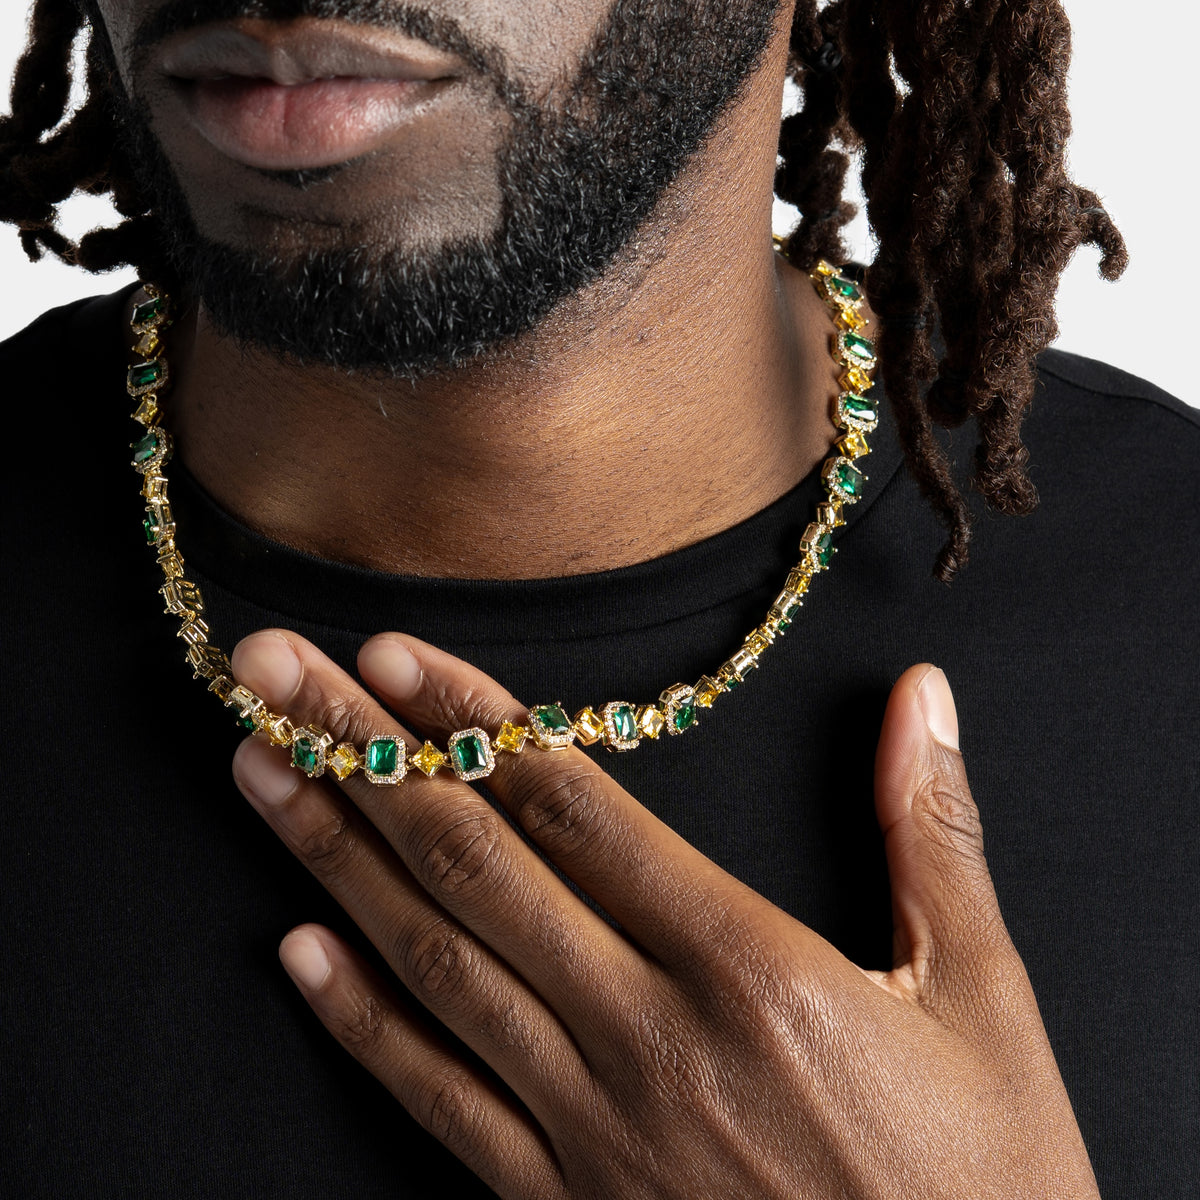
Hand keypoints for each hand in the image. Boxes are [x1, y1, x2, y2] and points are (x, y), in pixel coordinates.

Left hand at [230, 632, 1098, 1198]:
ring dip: (335, 860)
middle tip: (274, 677)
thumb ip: (932, 834)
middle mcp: (648, 1038)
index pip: (575, 807)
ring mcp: (591, 1130)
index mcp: (749, 969)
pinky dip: (361, 1021)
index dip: (472, 721)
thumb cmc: (984, 1181)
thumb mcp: (984, 999)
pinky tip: (297, 951)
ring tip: (258, 773)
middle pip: (475, 863)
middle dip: (363, 755)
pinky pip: (440, 1100)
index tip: (391, 653)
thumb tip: (921, 698)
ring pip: (436, 963)